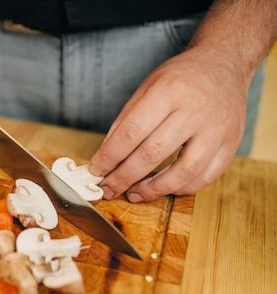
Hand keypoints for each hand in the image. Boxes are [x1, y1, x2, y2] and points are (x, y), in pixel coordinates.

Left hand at [89, 45, 248, 201]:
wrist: (224, 64)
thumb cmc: (180, 78)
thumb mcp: (147, 88)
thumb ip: (126, 121)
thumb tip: (106, 156)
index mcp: (169, 91)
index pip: (132, 131)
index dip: (110, 156)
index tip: (96, 171)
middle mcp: (196, 109)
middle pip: (154, 153)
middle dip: (125, 177)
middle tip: (109, 188)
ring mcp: (218, 128)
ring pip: (184, 171)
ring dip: (154, 189)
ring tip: (134, 193)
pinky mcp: (232, 142)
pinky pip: (207, 176)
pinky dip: (183, 188)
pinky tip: (165, 189)